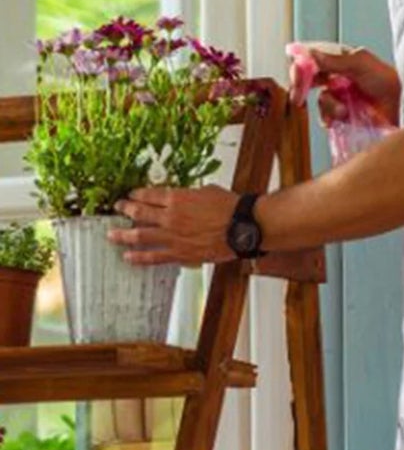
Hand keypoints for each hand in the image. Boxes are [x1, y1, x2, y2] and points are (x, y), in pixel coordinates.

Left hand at [111, 186, 239, 266]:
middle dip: (125, 209)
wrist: (244, 227)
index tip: (131, 195)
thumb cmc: (232, 208)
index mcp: (176, 197)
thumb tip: (185, 197)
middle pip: (138, 212)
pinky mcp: (180, 253)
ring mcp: (172, 236)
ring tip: (112, 235)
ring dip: (123, 235)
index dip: (137, 194)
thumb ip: (190, 195)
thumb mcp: (207, 191)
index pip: (148, 194)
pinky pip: (154, 256)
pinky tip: (129, 257)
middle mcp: (170, 216)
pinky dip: (139, 257)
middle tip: (118, 209)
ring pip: (139, 236)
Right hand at [289, 42, 400, 125]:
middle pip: (308, 79)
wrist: (403, 107)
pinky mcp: (343, 114)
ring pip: (319, 100)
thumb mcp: (361, 64)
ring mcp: (339, 96)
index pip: (311, 58)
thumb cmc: (387, 82)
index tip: (297, 74)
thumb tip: (310, 54)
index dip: (300, 65)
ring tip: (343, 110)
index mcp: (340, 60)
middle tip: (299, 96)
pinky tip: (341, 118)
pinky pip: (327, 116)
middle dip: (302, 87)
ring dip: (328, 106)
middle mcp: (336, 77)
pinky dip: (330, 118)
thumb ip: (335, 60)